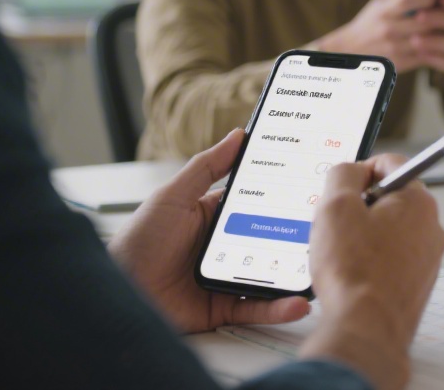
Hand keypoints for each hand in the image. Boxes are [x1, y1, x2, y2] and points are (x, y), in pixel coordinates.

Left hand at [108, 129, 310, 333]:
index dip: (283, 198)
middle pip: (270, 240)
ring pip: (270, 275)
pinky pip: (257, 308)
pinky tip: (297, 301)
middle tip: (325, 231)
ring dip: (294, 274)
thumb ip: (207, 167)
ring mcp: (226, 277)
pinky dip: (279, 307)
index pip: (257, 204)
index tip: (310, 188)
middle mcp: (225, 247)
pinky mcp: (224, 307)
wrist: (117, 290)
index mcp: (215, 217)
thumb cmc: (137, 241)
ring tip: (317, 268)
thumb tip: (237, 136)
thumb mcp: (174, 195)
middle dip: (297, 237)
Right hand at [300, 155, 443, 389]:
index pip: (393, 163)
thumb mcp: (335, 206)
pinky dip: (372, 259)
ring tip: (341, 252)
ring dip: (365, 233)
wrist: (366, 329)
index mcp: (418, 202)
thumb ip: (343, 174)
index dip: (362, 169)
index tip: (344, 184)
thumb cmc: (354, 271)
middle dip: (361, 204)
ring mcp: (427, 257)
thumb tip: (351, 171)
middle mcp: (431, 228)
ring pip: (391, 229)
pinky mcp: (417, 282)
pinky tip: (352, 273)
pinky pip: (392, 257)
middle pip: (392, 197)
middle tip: (336, 221)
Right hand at [317, 0, 435, 73]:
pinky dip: (438, 49)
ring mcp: (394, 48)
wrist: (351, 50)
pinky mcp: (400, 64)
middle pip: (424, 21)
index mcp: (383, 10)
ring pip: (429, 40)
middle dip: (443, 16)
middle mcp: (388, 29)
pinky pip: (426, 56)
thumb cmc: (371, 21)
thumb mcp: (380, 2)